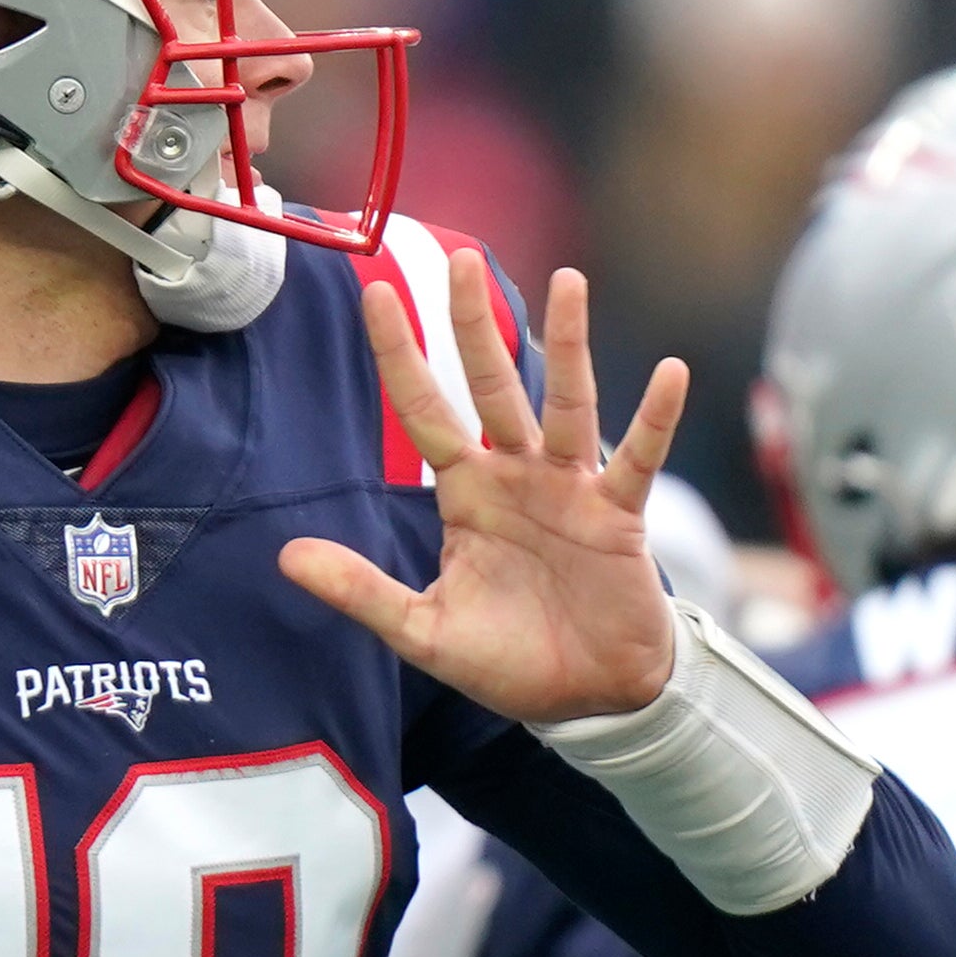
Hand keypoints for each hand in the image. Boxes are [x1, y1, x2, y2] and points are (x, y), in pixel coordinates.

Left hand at [278, 254, 685, 723]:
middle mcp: (516, 475)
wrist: (588, 697)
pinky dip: (655, 418)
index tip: (375, 295)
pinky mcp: (618, 514)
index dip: (401, 356)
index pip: (426, 411)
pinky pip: (638, 458)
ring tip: (570, 282)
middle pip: (493, 384)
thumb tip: (286, 557)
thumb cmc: (509, 660)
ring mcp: (571, 488)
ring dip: (570, 344)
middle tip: (465, 259)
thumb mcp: (423, 631)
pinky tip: (669, 374)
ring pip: (569, 401)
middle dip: (476, 325)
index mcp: (466, 494)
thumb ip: (361, 592)